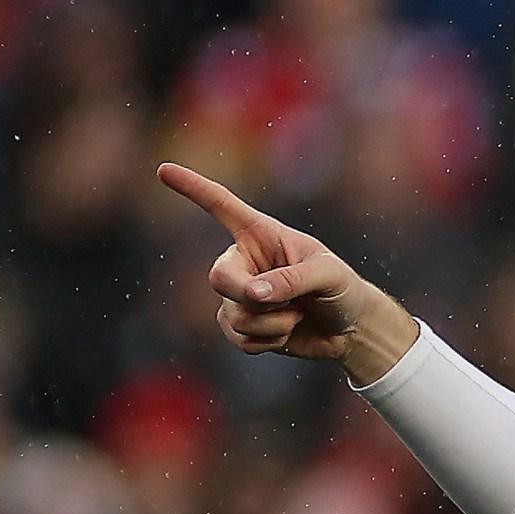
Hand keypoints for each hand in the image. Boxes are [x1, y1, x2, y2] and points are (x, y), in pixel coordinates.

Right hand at [157, 162, 416, 382]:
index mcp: (261, 235)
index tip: (163, 170)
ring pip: (234, 315)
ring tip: (297, 315)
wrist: (351, 329)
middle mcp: (244, 262)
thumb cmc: (343, 289)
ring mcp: (240, 296)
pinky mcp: (243, 326)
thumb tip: (255, 293)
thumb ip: (293, 279)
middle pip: (219, 278)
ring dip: (272, 323)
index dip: (193, 189)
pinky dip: (269, 341)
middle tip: (285, 303)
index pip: (221, 206)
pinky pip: (240, 339)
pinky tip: (286, 332)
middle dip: (250, 296)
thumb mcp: (329, 275)